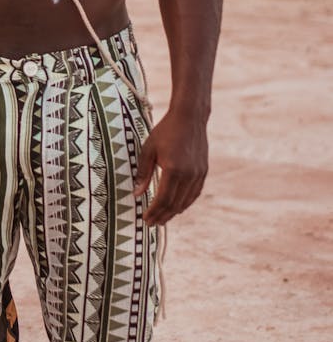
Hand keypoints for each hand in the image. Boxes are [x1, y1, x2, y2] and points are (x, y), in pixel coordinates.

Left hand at [133, 111, 207, 225]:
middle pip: (175, 204)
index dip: (154, 212)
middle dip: (162, 216)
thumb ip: (143, 173)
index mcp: (173, 170)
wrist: (189, 118)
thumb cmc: (165, 131)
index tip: (145, 219)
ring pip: (186, 201)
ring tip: (162, 219)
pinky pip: (194, 194)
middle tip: (152, 223)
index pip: (163, 199)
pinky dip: (185, 203)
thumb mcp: (148, 149)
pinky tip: (177, 207)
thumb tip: (136, 194)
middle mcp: (188, 175)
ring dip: (173, 212)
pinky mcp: (203, 172)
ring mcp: (198, 174)